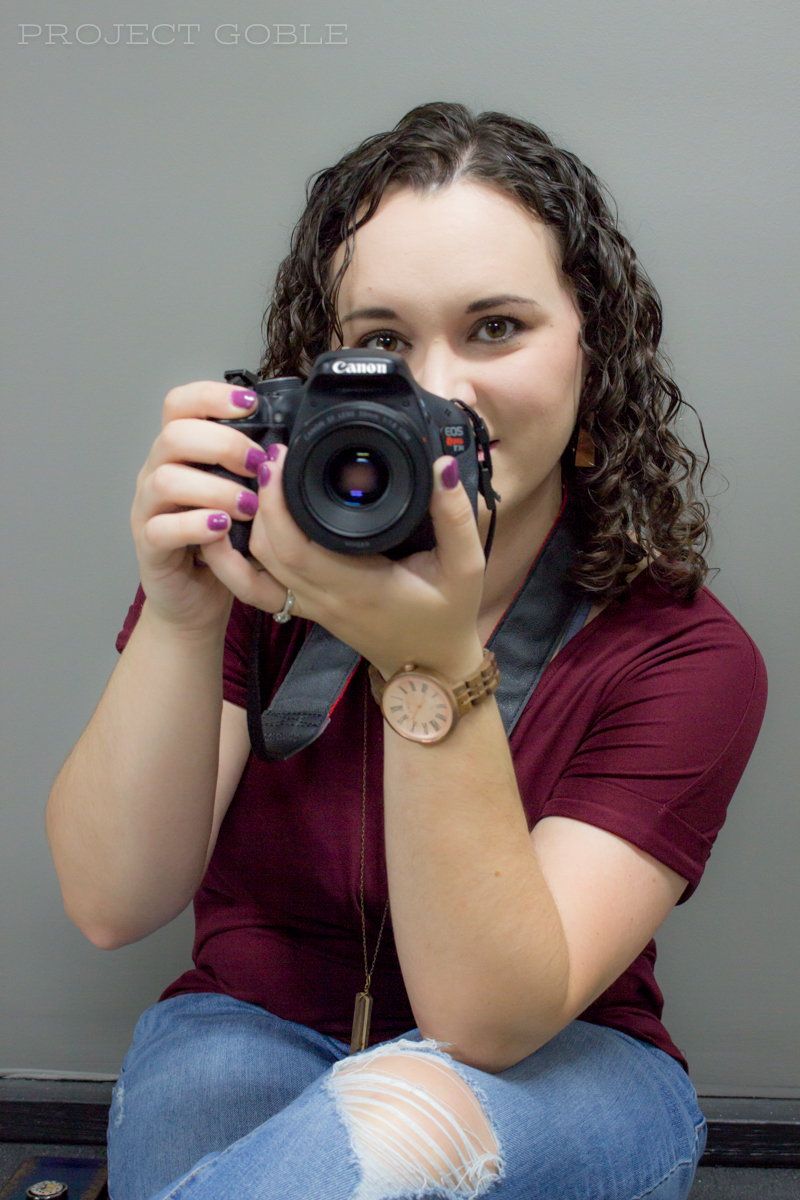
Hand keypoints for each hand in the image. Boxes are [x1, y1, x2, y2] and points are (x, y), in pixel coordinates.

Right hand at [130, 381, 287, 634]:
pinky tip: (222, 528)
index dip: (211, 395)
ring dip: (215, 489)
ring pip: (166, 480)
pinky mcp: (149, 545)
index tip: (249, 404)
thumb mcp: (242, 495)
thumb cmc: (222, 542)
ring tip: (247, 507)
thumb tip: (285, 443)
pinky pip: (162, 528)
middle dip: (223, 445)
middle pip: (174, 435)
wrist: (196, 597)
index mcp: (179, 453)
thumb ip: (251, 468)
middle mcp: (157, 473)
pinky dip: (195, 525)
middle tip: (257, 466)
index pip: (179, 404)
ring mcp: (148, 509)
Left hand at [202, 446, 485, 678]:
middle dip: (259, 500)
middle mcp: (325, 598)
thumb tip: (441, 469)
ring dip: (249, 524)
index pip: (295, 544)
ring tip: (260, 482)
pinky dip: (238, 562)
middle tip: (269, 457)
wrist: (433, 668)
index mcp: (357, 586)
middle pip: (265, 550)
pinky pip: (259, 588)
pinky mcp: (309, 609)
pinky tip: (233, 532)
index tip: (279, 459)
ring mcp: (312, 606)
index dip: (276, 501)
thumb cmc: (449, 617)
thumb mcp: (467, 567)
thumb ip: (457, 517)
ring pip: (257, 567)